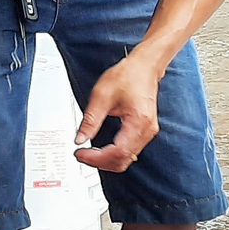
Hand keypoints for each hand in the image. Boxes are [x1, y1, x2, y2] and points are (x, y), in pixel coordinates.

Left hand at [75, 57, 161, 172]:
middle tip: (82, 155)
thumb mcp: (102, 95)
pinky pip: (129, 152)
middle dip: (100, 162)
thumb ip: (90, 120)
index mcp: (138, 121)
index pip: (118, 152)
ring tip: (89, 153)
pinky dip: (114, 155)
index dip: (97, 157)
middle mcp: (147, 130)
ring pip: (126, 159)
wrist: (144, 67)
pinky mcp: (144, 131)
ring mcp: (147, 132)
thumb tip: (80, 138)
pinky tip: (101, 149)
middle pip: (123, 160)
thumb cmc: (128, 76)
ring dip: (106, 160)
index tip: (81, 153)